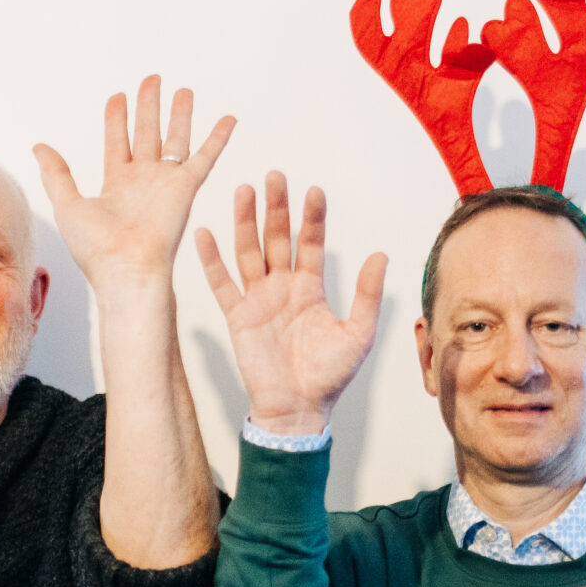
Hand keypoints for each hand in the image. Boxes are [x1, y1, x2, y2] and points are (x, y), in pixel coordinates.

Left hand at [34, 76, 232, 293]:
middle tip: (152, 80)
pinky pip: (206, 157)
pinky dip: (218, 138)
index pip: (117, 142)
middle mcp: (143, 181)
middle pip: (147, 133)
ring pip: (176, 139)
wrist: (127, 269)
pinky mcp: (186, 188)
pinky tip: (228, 119)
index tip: (118, 96)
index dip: (117, 118)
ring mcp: (166, 183)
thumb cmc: (97, 249)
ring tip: (184, 91)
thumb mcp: (67, 205)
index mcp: (116, 185)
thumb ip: (56, 174)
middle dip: (148, 106)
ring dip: (180, 114)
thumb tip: (39, 147)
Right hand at [192, 173, 386, 436]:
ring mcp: (258, 300)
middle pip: (277, 238)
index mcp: (311, 289)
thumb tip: (380, 255)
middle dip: (276, 208)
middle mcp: (283, 288)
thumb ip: (366, 295)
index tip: (314, 190)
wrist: (298, 409)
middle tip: (275, 177)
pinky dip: (211, 259)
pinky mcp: (237, 316)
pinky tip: (205, 232)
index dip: (312, 218)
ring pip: (249, 251)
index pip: (310, 243)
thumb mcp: (358, 334)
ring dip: (245, 222)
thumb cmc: (329, 377)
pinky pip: (222, 283)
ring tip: (244, 190)